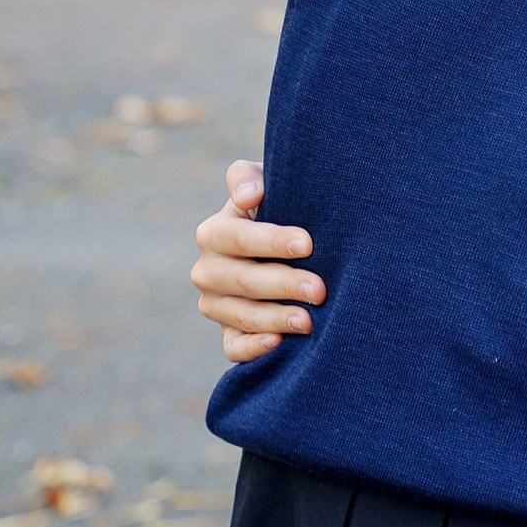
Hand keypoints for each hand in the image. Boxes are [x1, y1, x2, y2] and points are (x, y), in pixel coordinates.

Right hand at [191, 160, 324, 363]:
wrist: (290, 241)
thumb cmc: (281, 205)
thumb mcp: (267, 183)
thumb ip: (249, 178)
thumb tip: (249, 195)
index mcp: (213, 233)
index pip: (238, 238)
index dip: (272, 241)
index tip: (307, 244)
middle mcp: (207, 271)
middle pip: (242, 281)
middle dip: (283, 285)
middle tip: (319, 289)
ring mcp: (215, 305)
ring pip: (240, 316)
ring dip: (275, 319)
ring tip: (310, 320)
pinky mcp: (228, 333)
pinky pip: (233, 348)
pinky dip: (253, 348)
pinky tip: (279, 341)